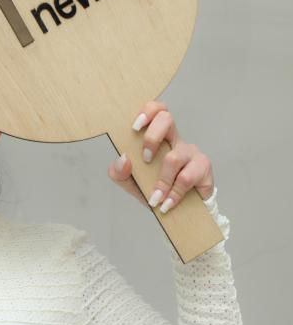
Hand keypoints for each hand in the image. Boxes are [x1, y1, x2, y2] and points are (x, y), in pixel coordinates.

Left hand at [108, 99, 214, 213]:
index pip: (157, 111)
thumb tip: (123, 159)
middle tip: (145, 160)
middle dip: (151, 138)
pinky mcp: (204, 168)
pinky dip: (173, 194)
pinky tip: (168, 204)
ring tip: (155, 198)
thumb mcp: (132, 183)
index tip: (135, 127)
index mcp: (159, 138)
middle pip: (167, 119)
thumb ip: (120, 173)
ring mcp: (192, 152)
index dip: (148, 111)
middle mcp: (176, 141)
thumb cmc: (156, 191)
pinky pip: (186, 178)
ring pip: (174, 157)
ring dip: (161, 182)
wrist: (178, 213)